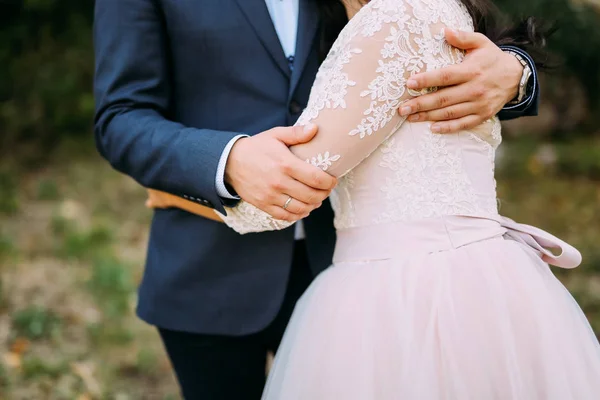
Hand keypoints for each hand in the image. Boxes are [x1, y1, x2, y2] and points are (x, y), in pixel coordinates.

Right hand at [225, 124, 336, 220]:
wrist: (230, 162)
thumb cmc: (257, 147)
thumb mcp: (275, 135)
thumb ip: (296, 133)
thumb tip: (315, 128)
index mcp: (285, 164)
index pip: (316, 178)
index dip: (329, 182)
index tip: (333, 180)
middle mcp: (279, 182)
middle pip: (311, 195)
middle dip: (324, 194)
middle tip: (326, 189)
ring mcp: (271, 196)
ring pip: (301, 208)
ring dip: (313, 205)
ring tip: (317, 198)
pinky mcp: (264, 205)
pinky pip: (286, 216)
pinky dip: (299, 214)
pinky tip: (304, 208)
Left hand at [399, 29, 522, 132]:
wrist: (516, 77)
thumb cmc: (491, 59)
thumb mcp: (481, 43)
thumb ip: (463, 38)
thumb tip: (446, 31)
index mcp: (471, 71)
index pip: (445, 76)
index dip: (426, 80)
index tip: (409, 84)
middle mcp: (474, 89)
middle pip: (443, 99)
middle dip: (420, 104)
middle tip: (402, 109)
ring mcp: (478, 105)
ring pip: (450, 113)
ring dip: (428, 117)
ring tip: (410, 118)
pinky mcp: (482, 115)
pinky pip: (463, 124)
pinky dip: (448, 128)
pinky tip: (432, 128)